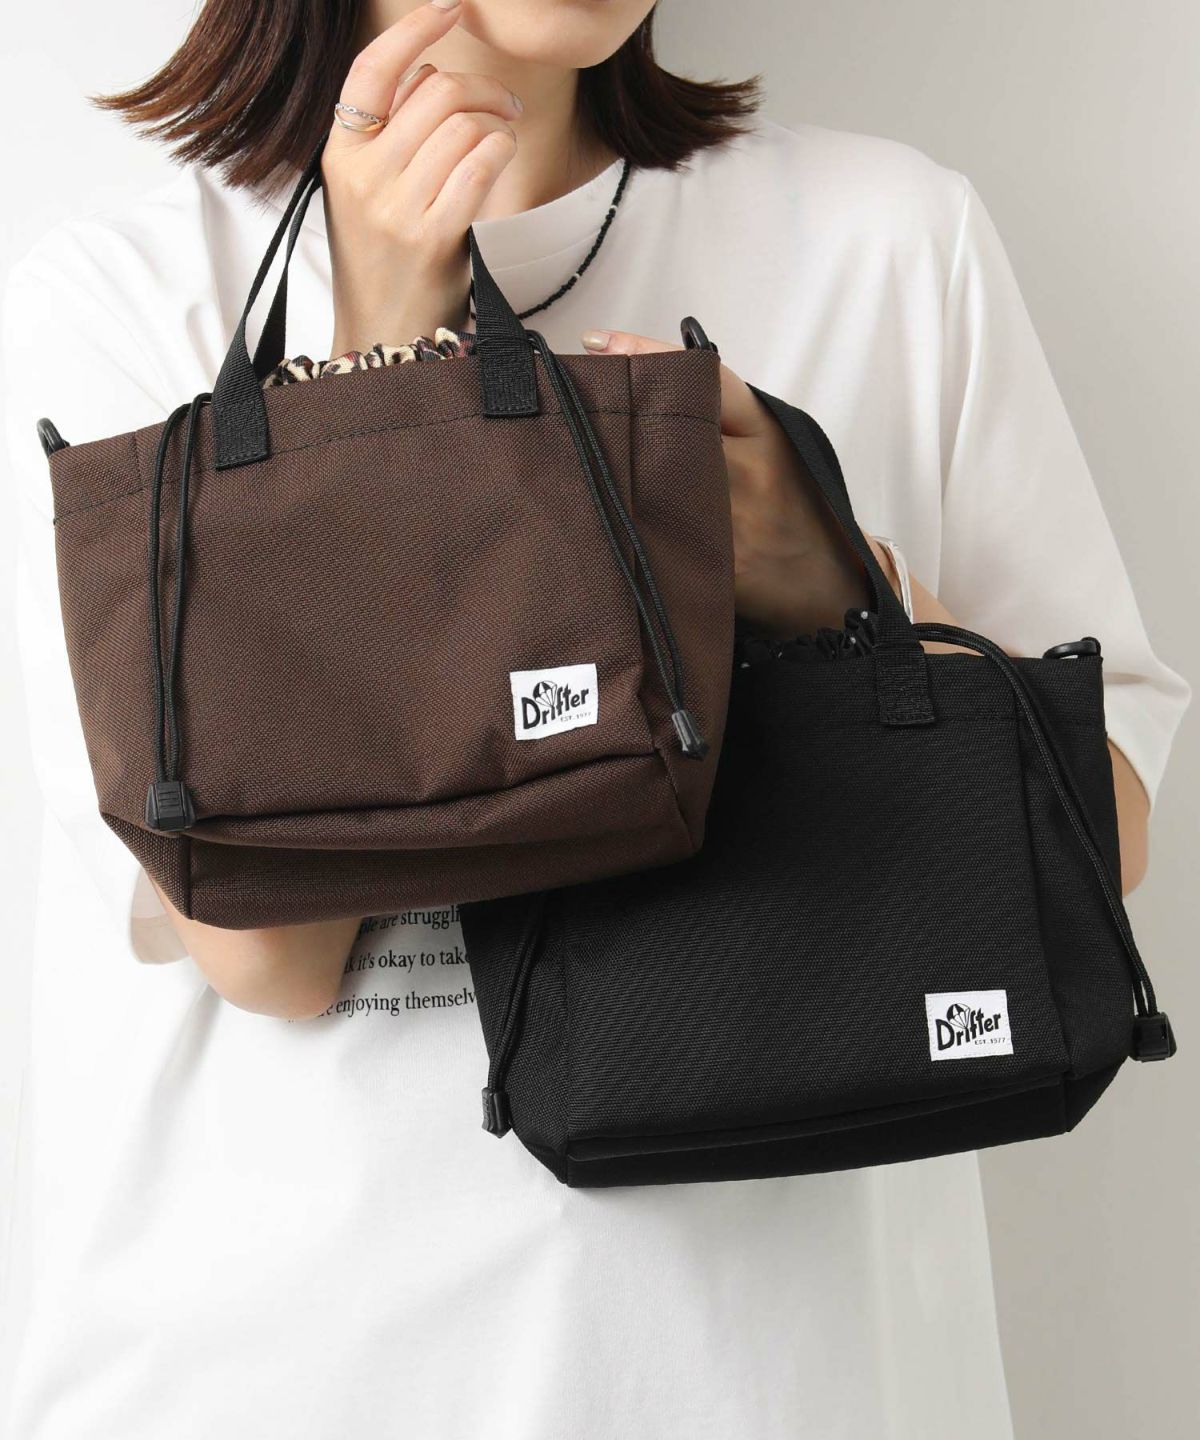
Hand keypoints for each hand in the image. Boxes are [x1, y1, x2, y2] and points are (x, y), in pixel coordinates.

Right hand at [323, 0, 523, 355]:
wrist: (381, 336)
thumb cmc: (381, 263)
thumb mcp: (364, 192)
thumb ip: (389, 133)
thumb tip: (426, 71)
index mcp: (339, 156)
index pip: (373, 70)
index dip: (415, 28)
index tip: (449, 7)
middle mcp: (363, 177)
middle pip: (434, 91)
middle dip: (481, 86)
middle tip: (503, 102)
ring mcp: (397, 208)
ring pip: (462, 124)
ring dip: (496, 119)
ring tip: (503, 133)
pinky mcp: (433, 236)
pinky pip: (480, 164)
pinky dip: (500, 150)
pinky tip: (500, 157)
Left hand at [580, 328, 868, 634]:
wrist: (830, 585)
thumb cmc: (794, 507)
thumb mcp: (773, 445)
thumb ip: (722, 416)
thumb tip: (645, 375)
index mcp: (766, 432)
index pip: (707, 378)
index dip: (647, 354)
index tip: (595, 344)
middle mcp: (751, 471)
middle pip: (669, 429)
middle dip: (613, 419)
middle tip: (561, 409)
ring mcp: (734, 523)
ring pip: (653, 487)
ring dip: (606, 474)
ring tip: (560, 462)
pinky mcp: (716, 570)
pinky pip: (656, 541)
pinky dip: (620, 528)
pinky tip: (589, 522)